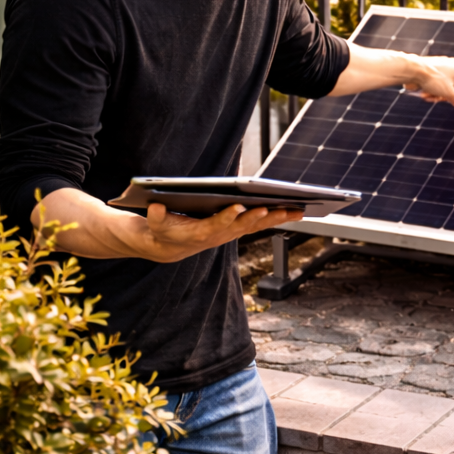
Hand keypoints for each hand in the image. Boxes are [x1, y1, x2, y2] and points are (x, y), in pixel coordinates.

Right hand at [139, 202, 303, 262]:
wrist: (171, 246)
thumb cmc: (164, 230)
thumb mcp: (156, 223)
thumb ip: (155, 216)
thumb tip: (155, 206)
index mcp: (201, 232)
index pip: (216, 224)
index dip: (226, 217)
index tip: (237, 207)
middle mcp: (221, 234)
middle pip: (244, 225)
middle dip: (260, 216)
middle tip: (275, 206)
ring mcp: (232, 233)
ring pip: (259, 225)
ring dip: (278, 218)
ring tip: (298, 210)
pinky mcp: (238, 230)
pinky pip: (262, 224)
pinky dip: (278, 217)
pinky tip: (296, 211)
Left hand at [403, 55, 453, 106]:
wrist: (410, 70)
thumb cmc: (431, 78)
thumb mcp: (447, 93)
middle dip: (453, 96)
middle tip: (443, 99)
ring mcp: (444, 71)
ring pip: (449, 89)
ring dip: (441, 97)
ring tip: (429, 97)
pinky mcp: (434, 75)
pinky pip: (439, 88)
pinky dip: (433, 93)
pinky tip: (424, 95)